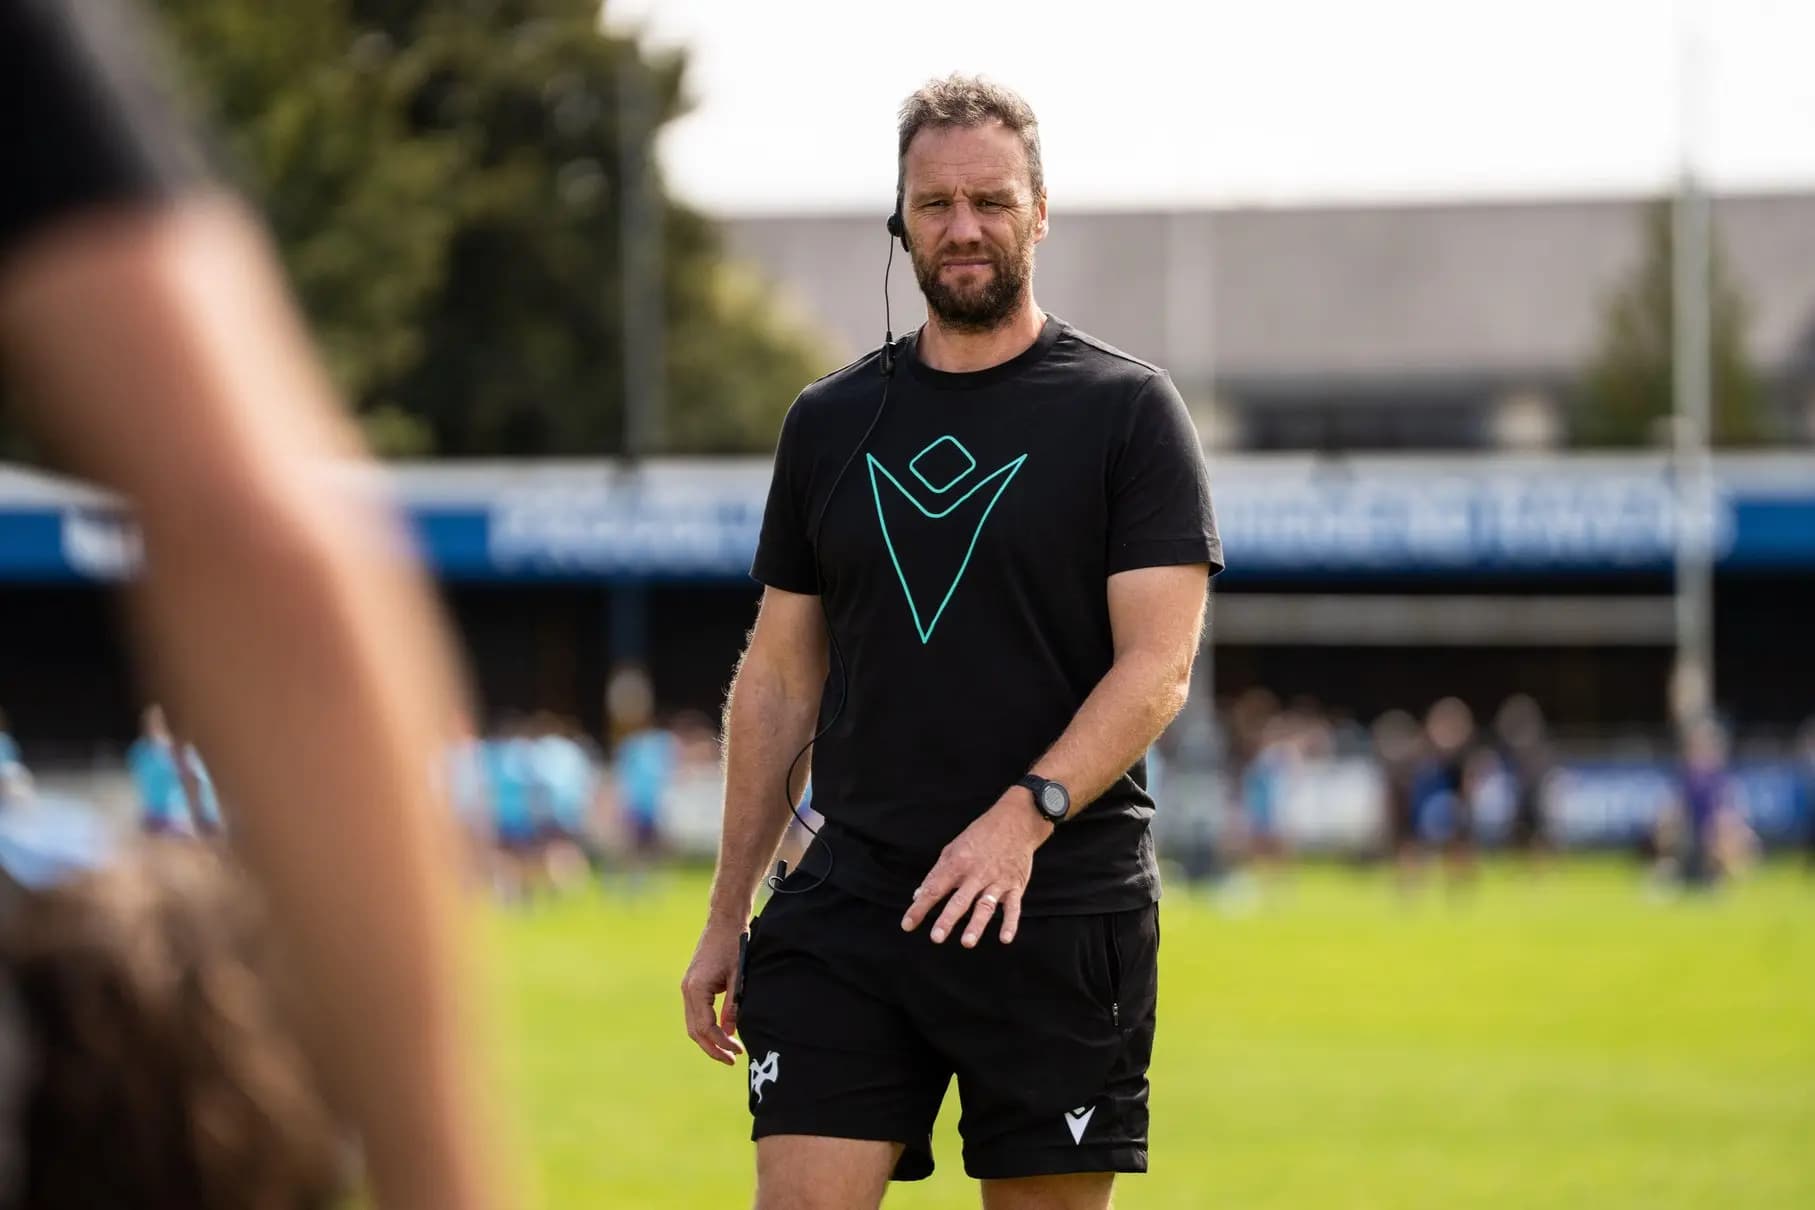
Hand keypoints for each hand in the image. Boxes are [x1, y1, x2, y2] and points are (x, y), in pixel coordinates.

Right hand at [680, 920, 746, 1064]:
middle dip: (712, 1047)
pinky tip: (721, 1032)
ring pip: (693, 1023)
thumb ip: (733, 1005)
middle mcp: (687, 989)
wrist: (724, 921)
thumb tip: (730, 1031)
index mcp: (696, 988)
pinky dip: (706, 1026)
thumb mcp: (738, 977)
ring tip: (728, 1050)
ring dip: (709, 1039)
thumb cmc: (734, 945)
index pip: (706, 1026)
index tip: (737, 1052)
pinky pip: (695, 1013)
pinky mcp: (692, 984)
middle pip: (695, 1030)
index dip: (721, 1042)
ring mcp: (687, 987)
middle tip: (732, 1059)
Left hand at [900, 791, 1051, 946]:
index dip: (920, 907)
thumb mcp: (953, 849)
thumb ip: (936, 874)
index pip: (934, 888)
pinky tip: (1005, 939)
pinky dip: (1010, 923)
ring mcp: (997, 880)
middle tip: (936, 937)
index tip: (907, 925)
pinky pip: (1013, 907)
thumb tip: (918, 895)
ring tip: (966, 942)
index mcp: (957, 863)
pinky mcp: (1015, 885)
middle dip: (947, 919)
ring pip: (985, 906)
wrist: (1015, 822)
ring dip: (976, 925)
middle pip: (959, 900)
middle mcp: (976, 873)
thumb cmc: (979, 836)